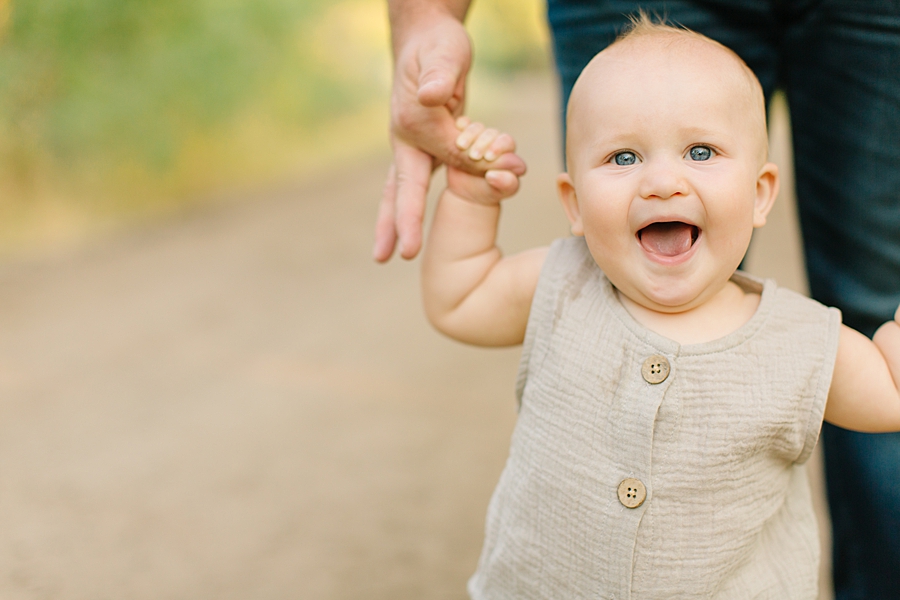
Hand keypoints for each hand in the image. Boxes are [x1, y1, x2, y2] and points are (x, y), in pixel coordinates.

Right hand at [374, 15, 524, 261]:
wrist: (428, 43)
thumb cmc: (436, 47)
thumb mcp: (443, 54)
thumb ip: (439, 75)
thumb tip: (433, 97)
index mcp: (411, 121)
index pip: (442, 154)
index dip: (461, 173)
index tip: (485, 182)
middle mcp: (407, 140)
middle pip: (399, 187)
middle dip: (397, 222)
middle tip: (391, 256)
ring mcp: (416, 148)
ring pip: (404, 191)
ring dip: (397, 223)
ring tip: (384, 256)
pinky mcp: (430, 150)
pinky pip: (430, 181)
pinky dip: (419, 209)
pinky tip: (412, 235)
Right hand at [446, 117, 521, 203]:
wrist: (466, 193)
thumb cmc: (488, 192)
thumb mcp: (499, 192)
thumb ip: (505, 183)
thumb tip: (496, 174)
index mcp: (508, 153)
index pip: (506, 142)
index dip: (498, 147)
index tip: (488, 157)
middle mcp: (495, 142)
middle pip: (491, 133)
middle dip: (482, 143)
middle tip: (474, 156)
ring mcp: (478, 138)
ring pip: (476, 127)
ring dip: (469, 135)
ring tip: (461, 147)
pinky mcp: (463, 136)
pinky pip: (462, 124)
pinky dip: (459, 126)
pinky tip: (456, 137)